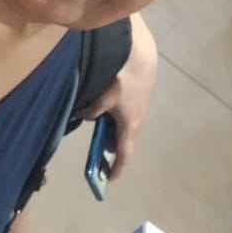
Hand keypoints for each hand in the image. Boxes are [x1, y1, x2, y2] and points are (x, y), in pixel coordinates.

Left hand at [84, 13, 156, 178]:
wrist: (140, 54)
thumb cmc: (121, 78)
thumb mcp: (103, 96)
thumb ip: (94, 110)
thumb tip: (88, 117)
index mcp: (129, 125)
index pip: (124, 154)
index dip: (117, 168)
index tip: (110, 178)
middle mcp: (138, 120)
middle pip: (126, 141)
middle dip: (113, 149)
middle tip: (101, 154)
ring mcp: (143, 108)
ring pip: (129, 126)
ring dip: (117, 132)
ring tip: (103, 131)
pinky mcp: (142, 96)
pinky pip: (131, 114)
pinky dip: (121, 119)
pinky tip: (111, 110)